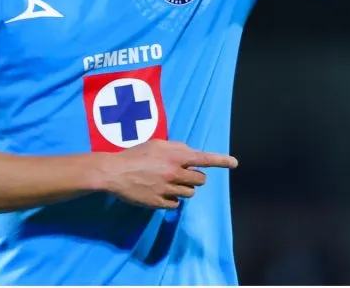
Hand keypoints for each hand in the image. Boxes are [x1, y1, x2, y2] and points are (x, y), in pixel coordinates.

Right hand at [99, 140, 237, 208]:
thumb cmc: (135, 154)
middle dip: (195, 177)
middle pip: (200, 180)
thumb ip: (176, 148)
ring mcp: (168, 189)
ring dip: (184, 188)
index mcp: (176, 156)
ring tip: (169, 182)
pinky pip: (176, 204)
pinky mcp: (159, 203)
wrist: (114, 172)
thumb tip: (189, 154)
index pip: (204, 158)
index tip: (234, 163)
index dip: (222, 160)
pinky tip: (161, 192)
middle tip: (183, 174)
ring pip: (190, 193)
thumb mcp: (157, 144)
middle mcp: (175, 173)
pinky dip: (172, 199)